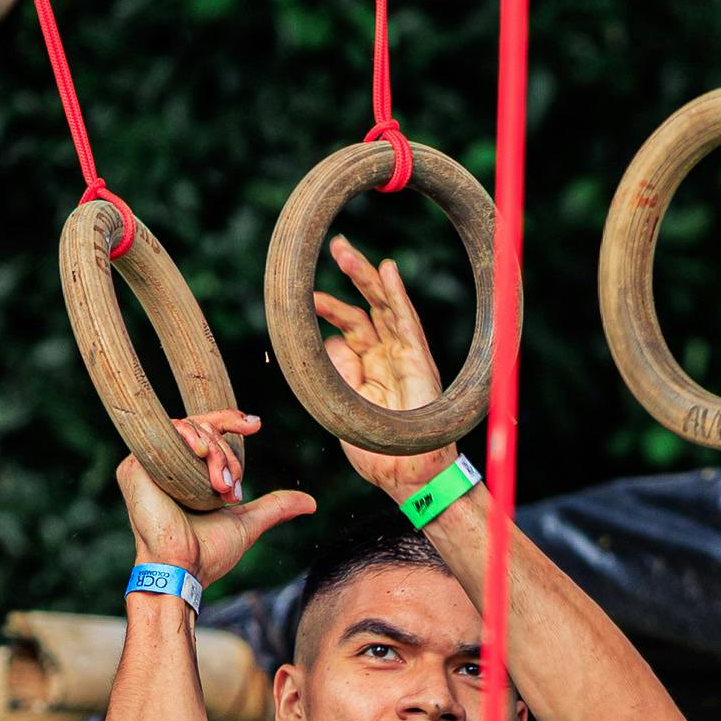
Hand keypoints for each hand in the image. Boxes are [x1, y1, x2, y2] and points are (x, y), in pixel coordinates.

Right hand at [117, 410, 315, 589]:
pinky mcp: (135, 465)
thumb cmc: (207, 553)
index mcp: (185, 472)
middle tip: (230, 486)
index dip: (230, 420)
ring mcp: (148, 463)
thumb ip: (275, 508)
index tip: (256, 425)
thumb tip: (312, 503)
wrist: (182, 569)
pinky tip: (200, 455)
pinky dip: (190, 438)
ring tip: (220, 486)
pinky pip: (166, 432)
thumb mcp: (247, 523)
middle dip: (226, 453)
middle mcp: (164, 464)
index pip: (206, 431)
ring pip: (191, 429)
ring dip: (215, 453)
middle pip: (203, 428)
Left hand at [313, 237, 456, 501]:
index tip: (303, 297)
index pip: (347, 327)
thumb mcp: (343, 405)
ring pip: (383, 307)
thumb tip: (329, 342)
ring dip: (365, 277)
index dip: (327, 308)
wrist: (407, 474)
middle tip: (333, 247)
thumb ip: (339, 372)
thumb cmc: (376, 449)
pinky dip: (397, 295)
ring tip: (344, 251)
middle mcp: (385, 356)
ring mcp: (403, 356)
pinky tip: (388, 270)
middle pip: (366, 308)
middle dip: (350, 277)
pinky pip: (407, 321)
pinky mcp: (418, 360)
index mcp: (366, 368)